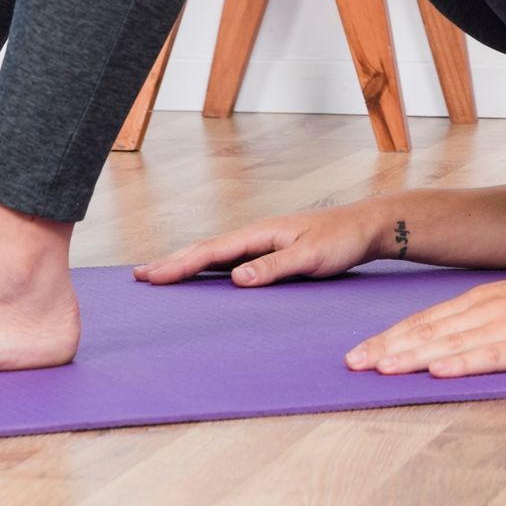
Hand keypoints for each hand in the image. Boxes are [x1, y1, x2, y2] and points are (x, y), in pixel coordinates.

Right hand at [135, 200, 382, 286]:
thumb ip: (275, 268)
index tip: (150, 275)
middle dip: (172, 262)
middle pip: (205, 248)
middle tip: (139, 276)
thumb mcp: (311, 258)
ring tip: (159, 274)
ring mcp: (262, 241)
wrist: (366, 226)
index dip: (179, 265)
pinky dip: (208, 265)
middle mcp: (257, 234)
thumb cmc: (341, 240)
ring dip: (186, 262)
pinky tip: (203, 274)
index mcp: (261, 233)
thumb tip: (237, 278)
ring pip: (215, 253)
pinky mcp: (271, 250)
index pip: (211, 251)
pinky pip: (231, 259)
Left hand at [344, 257, 505, 377]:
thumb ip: (485, 321)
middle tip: (351, 365)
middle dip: (387, 348)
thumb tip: (451, 342)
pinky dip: (462, 364)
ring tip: (380, 369)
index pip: (425, 320)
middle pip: (428, 330)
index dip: (389, 337)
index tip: (358, 353)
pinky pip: (491, 356)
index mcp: (483, 300)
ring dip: (412, 356)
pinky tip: (439, 371)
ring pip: (451, 343)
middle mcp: (488, 309)